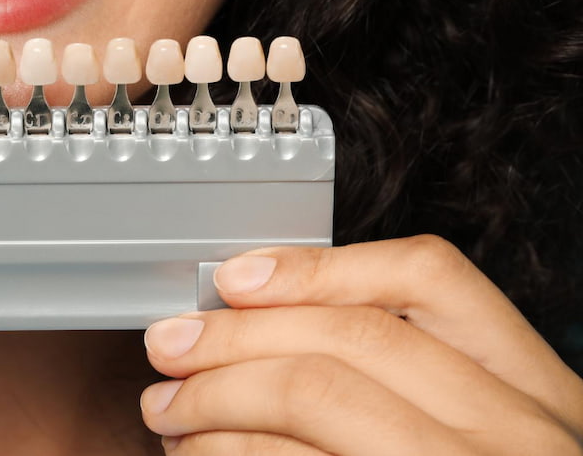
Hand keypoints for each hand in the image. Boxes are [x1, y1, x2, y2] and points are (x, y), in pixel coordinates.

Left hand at [140, 235, 582, 454]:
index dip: (318, 268)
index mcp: (537, 396)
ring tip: (171, 412)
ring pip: (313, 397)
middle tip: (170, 350)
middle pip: (347, 341)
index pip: (431, 281)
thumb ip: (402, 388)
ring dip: (214, 399)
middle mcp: (519, 440)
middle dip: (235, 339)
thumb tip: (260, 322)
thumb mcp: (473, 442)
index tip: (236, 280)